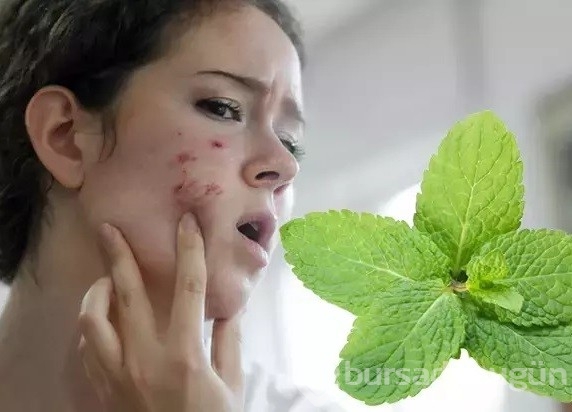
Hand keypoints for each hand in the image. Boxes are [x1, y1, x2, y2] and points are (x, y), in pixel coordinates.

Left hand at [78, 213, 243, 410]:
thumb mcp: (231, 386)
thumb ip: (230, 342)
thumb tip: (230, 308)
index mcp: (184, 352)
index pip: (189, 287)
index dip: (190, 250)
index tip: (187, 222)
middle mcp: (145, 357)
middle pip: (126, 293)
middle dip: (118, 255)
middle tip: (108, 230)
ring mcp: (117, 374)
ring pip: (92, 320)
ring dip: (97, 293)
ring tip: (106, 280)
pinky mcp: (103, 390)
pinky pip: (87, 349)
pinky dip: (93, 329)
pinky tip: (103, 322)